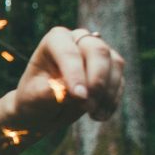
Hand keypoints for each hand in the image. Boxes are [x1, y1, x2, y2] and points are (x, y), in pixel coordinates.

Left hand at [8, 26, 124, 127]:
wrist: (43, 108)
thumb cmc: (34, 98)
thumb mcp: (35, 97)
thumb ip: (50, 92)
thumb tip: (69, 92)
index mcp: (55, 40)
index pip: (69, 52)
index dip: (76, 74)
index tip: (79, 97)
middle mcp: (79, 39)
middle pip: (98, 51)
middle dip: (96, 81)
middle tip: (87, 107)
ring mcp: (98, 51)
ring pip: (115, 64)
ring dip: (107, 93)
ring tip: (93, 115)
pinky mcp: (111, 67)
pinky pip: (120, 80)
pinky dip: (112, 100)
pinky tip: (99, 115)